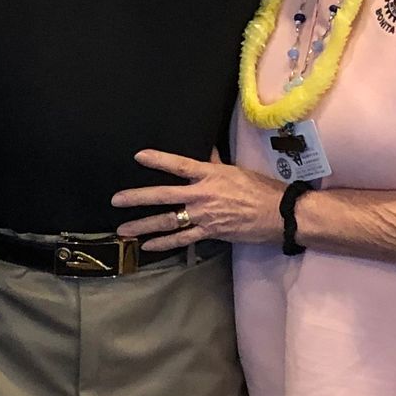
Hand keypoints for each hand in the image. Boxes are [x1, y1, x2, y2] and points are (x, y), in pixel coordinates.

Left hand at [113, 147, 282, 251]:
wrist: (278, 213)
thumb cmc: (259, 188)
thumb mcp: (235, 170)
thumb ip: (215, 162)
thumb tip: (206, 150)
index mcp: (209, 174)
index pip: (178, 165)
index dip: (158, 160)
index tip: (138, 157)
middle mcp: (202, 194)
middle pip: (163, 195)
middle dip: (137, 197)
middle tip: (116, 200)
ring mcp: (203, 216)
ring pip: (167, 221)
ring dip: (143, 225)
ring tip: (123, 229)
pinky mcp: (209, 233)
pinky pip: (181, 239)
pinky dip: (163, 244)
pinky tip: (147, 246)